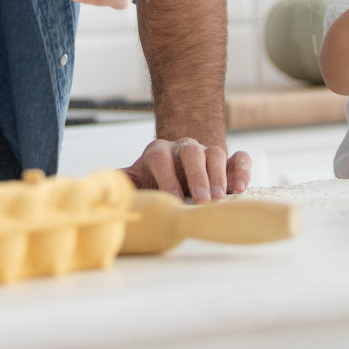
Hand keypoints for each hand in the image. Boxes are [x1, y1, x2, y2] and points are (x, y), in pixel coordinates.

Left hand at [123, 137, 250, 202]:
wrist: (176, 171)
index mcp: (158, 152)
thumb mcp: (136, 182)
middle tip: (204, 200)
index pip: (161, 158)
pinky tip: (241, 187)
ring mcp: (207, 152)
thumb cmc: (154, 182)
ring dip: (219, 175)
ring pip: (216, 152)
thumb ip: (122, 184)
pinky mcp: (227, 161)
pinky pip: (239, 158)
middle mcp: (183, 148)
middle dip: (197, 176)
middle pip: (191, 152)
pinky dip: (242, 169)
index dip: (167, 178)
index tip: (174, 200)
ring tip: (220, 197)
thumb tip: (106, 189)